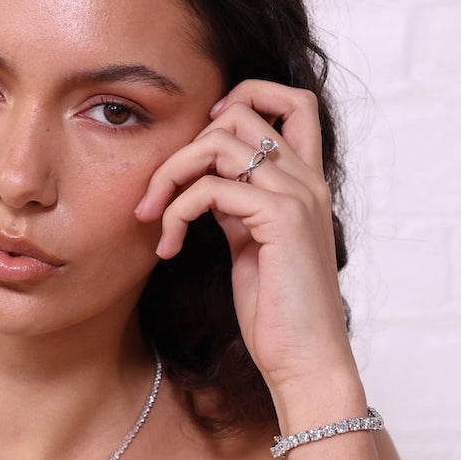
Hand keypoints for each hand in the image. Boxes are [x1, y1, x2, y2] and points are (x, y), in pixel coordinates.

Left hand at [134, 79, 358, 404]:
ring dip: (170, 175)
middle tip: (156, 194)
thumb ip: (237, 205)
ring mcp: (298, 196)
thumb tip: (203, 181)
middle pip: (242, 111)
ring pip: (219, 142)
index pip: (294, 102)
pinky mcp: (281, 220)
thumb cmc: (276, 312)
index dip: (245, 98)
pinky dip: (176, 213)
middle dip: (184, 145)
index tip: (201, 141)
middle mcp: (307, 180)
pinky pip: (210, 188)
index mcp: (305, 182)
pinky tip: (168, 248)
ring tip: (153, 218)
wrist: (304, 361)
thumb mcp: (251, 243)